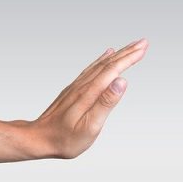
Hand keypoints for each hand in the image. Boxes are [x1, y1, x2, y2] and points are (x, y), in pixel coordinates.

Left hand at [26, 38, 148, 158]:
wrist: (39, 139)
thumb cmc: (65, 139)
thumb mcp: (90, 126)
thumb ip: (106, 103)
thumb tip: (122, 81)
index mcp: (89, 93)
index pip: (113, 70)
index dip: (129, 59)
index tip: (143, 48)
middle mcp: (83, 86)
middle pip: (108, 64)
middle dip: (127, 52)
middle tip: (143, 42)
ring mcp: (77, 86)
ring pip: (100, 65)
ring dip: (118, 54)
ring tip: (131, 47)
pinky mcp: (74, 90)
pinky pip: (91, 69)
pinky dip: (102, 60)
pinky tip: (107, 55)